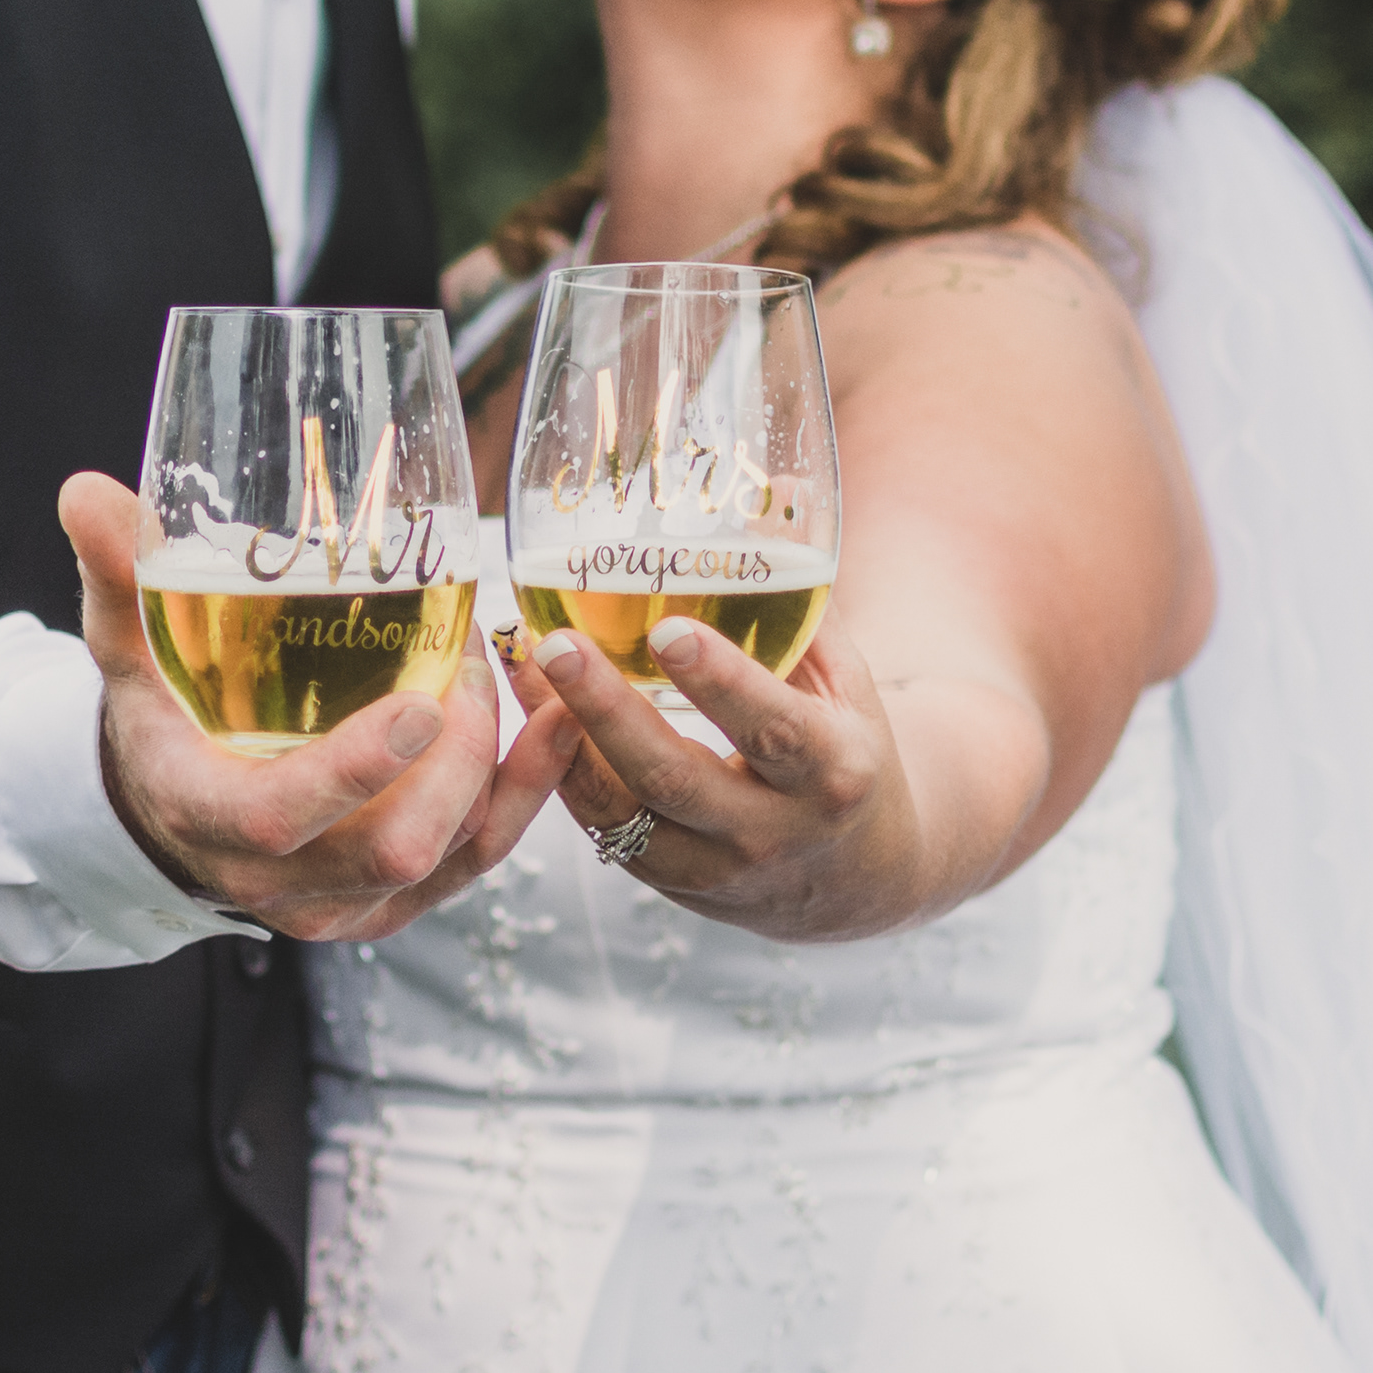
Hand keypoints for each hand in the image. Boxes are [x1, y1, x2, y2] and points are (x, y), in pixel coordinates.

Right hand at [65, 473, 579, 942]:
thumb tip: (85, 491)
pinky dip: (527, 793)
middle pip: (392, 846)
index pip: (280, 818)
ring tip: (518, 674)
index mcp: (209, 818)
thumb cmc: (160, 719)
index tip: (421, 702)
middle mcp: (279, 883)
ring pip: (451, 857)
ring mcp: (342, 904)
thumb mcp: (129, 649)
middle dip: (457, 755)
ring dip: (500, 766)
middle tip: (475, 657)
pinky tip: (561, 724)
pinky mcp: (393, 905)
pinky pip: (479, 862)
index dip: (353, 771)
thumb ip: (118, 573)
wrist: (173, 814)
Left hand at [517, 609, 920, 942]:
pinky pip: (601, 827)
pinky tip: (527, 704)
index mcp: (832, 772)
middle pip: (673, 776)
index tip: (668, 630)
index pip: (774, 729)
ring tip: (519, 661)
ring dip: (559, 738)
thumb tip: (780, 492)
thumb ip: (804, 598)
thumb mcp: (846, 681)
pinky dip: (559, 766)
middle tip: (554, 645)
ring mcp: (712, 867)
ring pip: (619, 812)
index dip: (721, 682)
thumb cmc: (842, 749)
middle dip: (606, 711)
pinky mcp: (666, 881)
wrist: (853, 875)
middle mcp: (770, 829)